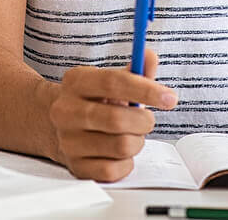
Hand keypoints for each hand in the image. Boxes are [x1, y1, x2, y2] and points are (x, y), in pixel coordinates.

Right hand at [46, 48, 176, 180]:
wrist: (57, 127)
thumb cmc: (93, 102)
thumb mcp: (110, 81)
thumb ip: (134, 71)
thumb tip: (149, 57)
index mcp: (76, 82)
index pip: (114, 82)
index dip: (146, 90)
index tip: (170, 98)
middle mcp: (66, 111)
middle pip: (117, 119)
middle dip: (144, 121)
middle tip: (147, 120)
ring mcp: (68, 141)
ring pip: (121, 146)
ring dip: (137, 142)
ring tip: (131, 135)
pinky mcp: (76, 167)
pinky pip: (114, 170)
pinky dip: (126, 163)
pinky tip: (119, 153)